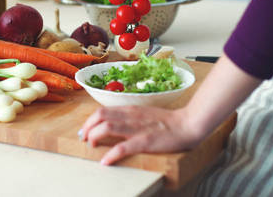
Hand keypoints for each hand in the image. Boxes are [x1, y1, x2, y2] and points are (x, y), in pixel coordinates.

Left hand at [79, 106, 199, 164]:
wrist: (188, 124)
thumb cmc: (167, 122)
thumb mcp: (144, 114)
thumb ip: (129, 118)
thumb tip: (112, 124)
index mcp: (130, 110)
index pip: (102, 110)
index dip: (89, 121)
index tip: (85, 131)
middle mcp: (131, 116)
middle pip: (100, 116)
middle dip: (87, 127)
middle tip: (84, 139)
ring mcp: (137, 129)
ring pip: (107, 127)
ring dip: (94, 137)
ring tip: (91, 146)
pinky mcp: (145, 142)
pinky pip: (123, 147)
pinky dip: (111, 155)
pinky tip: (105, 161)